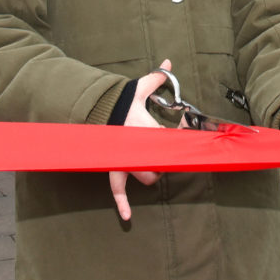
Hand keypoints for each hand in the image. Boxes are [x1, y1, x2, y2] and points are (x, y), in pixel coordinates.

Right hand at [109, 60, 173, 221]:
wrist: (94, 110)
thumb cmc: (118, 101)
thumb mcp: (137, 88)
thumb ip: (156, 78)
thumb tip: (169, 62)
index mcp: (145, 129)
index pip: (170, 142)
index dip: (181, 140)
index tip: (186, 132)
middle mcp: (137, 148)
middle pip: (162, 165)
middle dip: (167, 161)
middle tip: (168, 152)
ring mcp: (125, 161)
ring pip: (147, 177)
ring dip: (153, 174)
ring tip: (155, 164)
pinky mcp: (114, 169)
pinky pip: (117, 190)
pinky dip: (122, 204)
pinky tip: (128, 217)